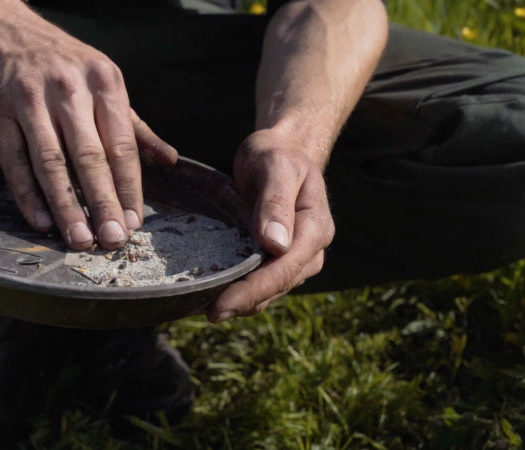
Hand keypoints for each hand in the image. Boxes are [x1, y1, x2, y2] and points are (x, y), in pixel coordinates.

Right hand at [0, 6, 176, 249]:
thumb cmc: (61, 62)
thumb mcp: (103, 81)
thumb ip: (134, 125)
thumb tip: (169, 160)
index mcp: (104, 82)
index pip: (122, 144)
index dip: (130, 186)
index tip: (135, 221)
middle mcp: (69, 89)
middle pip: (90, 156)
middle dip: (104, 202)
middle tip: (113, 239)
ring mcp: (30, 100)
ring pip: (52, 162)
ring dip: (67, 205)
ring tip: (79, 239)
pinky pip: (15, 161)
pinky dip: (28, 194)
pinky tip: (41, 221)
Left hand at [208, 128, 334, 321]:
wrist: (280, 152)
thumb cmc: (276, 155)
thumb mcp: (275, 167)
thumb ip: (276, 202)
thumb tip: (277, 245)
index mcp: (316, 227)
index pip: (285, 268)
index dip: (254, 290)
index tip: (222, 304)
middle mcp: (311, 249)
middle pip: (278, 285)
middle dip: (245, 302)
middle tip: (209, 315)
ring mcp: (297, 258)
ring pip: (271, 291)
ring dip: (243, 303)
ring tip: (208, 310)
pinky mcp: (280, 260)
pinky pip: (263, 283)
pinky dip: (242, 292)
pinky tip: (215, 295)